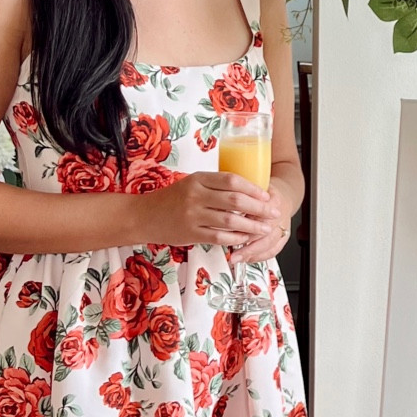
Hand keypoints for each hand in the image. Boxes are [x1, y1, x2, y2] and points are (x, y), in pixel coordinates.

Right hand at [128, 171, 277, 250]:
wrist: (143, 216)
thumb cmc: (171, 199)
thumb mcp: (192, 183)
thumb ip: (214, 186)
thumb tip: (247, 192)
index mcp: (198, 178)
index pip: (232, 180)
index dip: (253, 188)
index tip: (266, 195)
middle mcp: (196, 195)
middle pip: (235, 200)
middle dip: (259, 208)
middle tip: (273, 212)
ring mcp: (193, 215)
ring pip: (230, 221)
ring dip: (251, 226)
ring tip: (265, 228)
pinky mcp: (191, 233)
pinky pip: (219, 237)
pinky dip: (236, 238)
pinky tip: (246, 238)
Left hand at [230, 182, 292, 263]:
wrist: (280, 196)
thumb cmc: (262, 192)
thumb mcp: (250, 187)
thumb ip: (238, 194)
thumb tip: (216, 203)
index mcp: (274, 199)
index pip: (262, 215)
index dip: (247, 225)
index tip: (231, 230)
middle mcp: (280, 215)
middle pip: (267, 233)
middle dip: (249, 245)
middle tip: (232, 252)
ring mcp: (283, 227)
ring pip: (270, 244)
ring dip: (252, 253)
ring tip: (236, 258)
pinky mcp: (283, 237)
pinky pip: (273, 250)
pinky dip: (259, 256)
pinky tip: (246, 258)